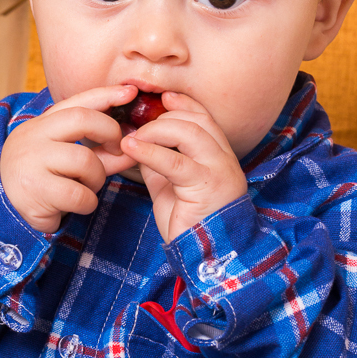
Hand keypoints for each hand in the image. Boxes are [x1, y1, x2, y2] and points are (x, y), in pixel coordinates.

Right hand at [0, 86, 137, 232]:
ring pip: (85, 161)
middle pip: (82, 119)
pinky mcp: (34, 189)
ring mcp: (32, 160)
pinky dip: (88, 202)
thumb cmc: (46, 178)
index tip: (131, 92)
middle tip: (117, 150)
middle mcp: (34, 135)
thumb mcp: (71, 159)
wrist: (7, 208)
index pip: (78, 101)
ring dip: (97, 178)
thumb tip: (134, 147)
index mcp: (43, 123)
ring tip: (88, 186)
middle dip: (110, 133)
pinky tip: (78, 204)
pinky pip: (78, 194)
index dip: (106, 94)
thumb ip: (101, 152)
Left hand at [119, 92, 247, 242]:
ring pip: (190, 133)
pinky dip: (151, 151)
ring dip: (156, 130)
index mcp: (219, 158)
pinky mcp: (207, 186)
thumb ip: (160, 166)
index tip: (161, 98)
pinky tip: (132, 148)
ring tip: (132, 138)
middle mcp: (224, 161)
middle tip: (139, 125)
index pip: (204, 119)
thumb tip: (141, 146)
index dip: (183, 104)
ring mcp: (219, 171)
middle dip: (164, 116)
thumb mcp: (171, 189)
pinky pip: (176, 161)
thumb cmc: (191, 226)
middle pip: (198, 120)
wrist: (211, 258)